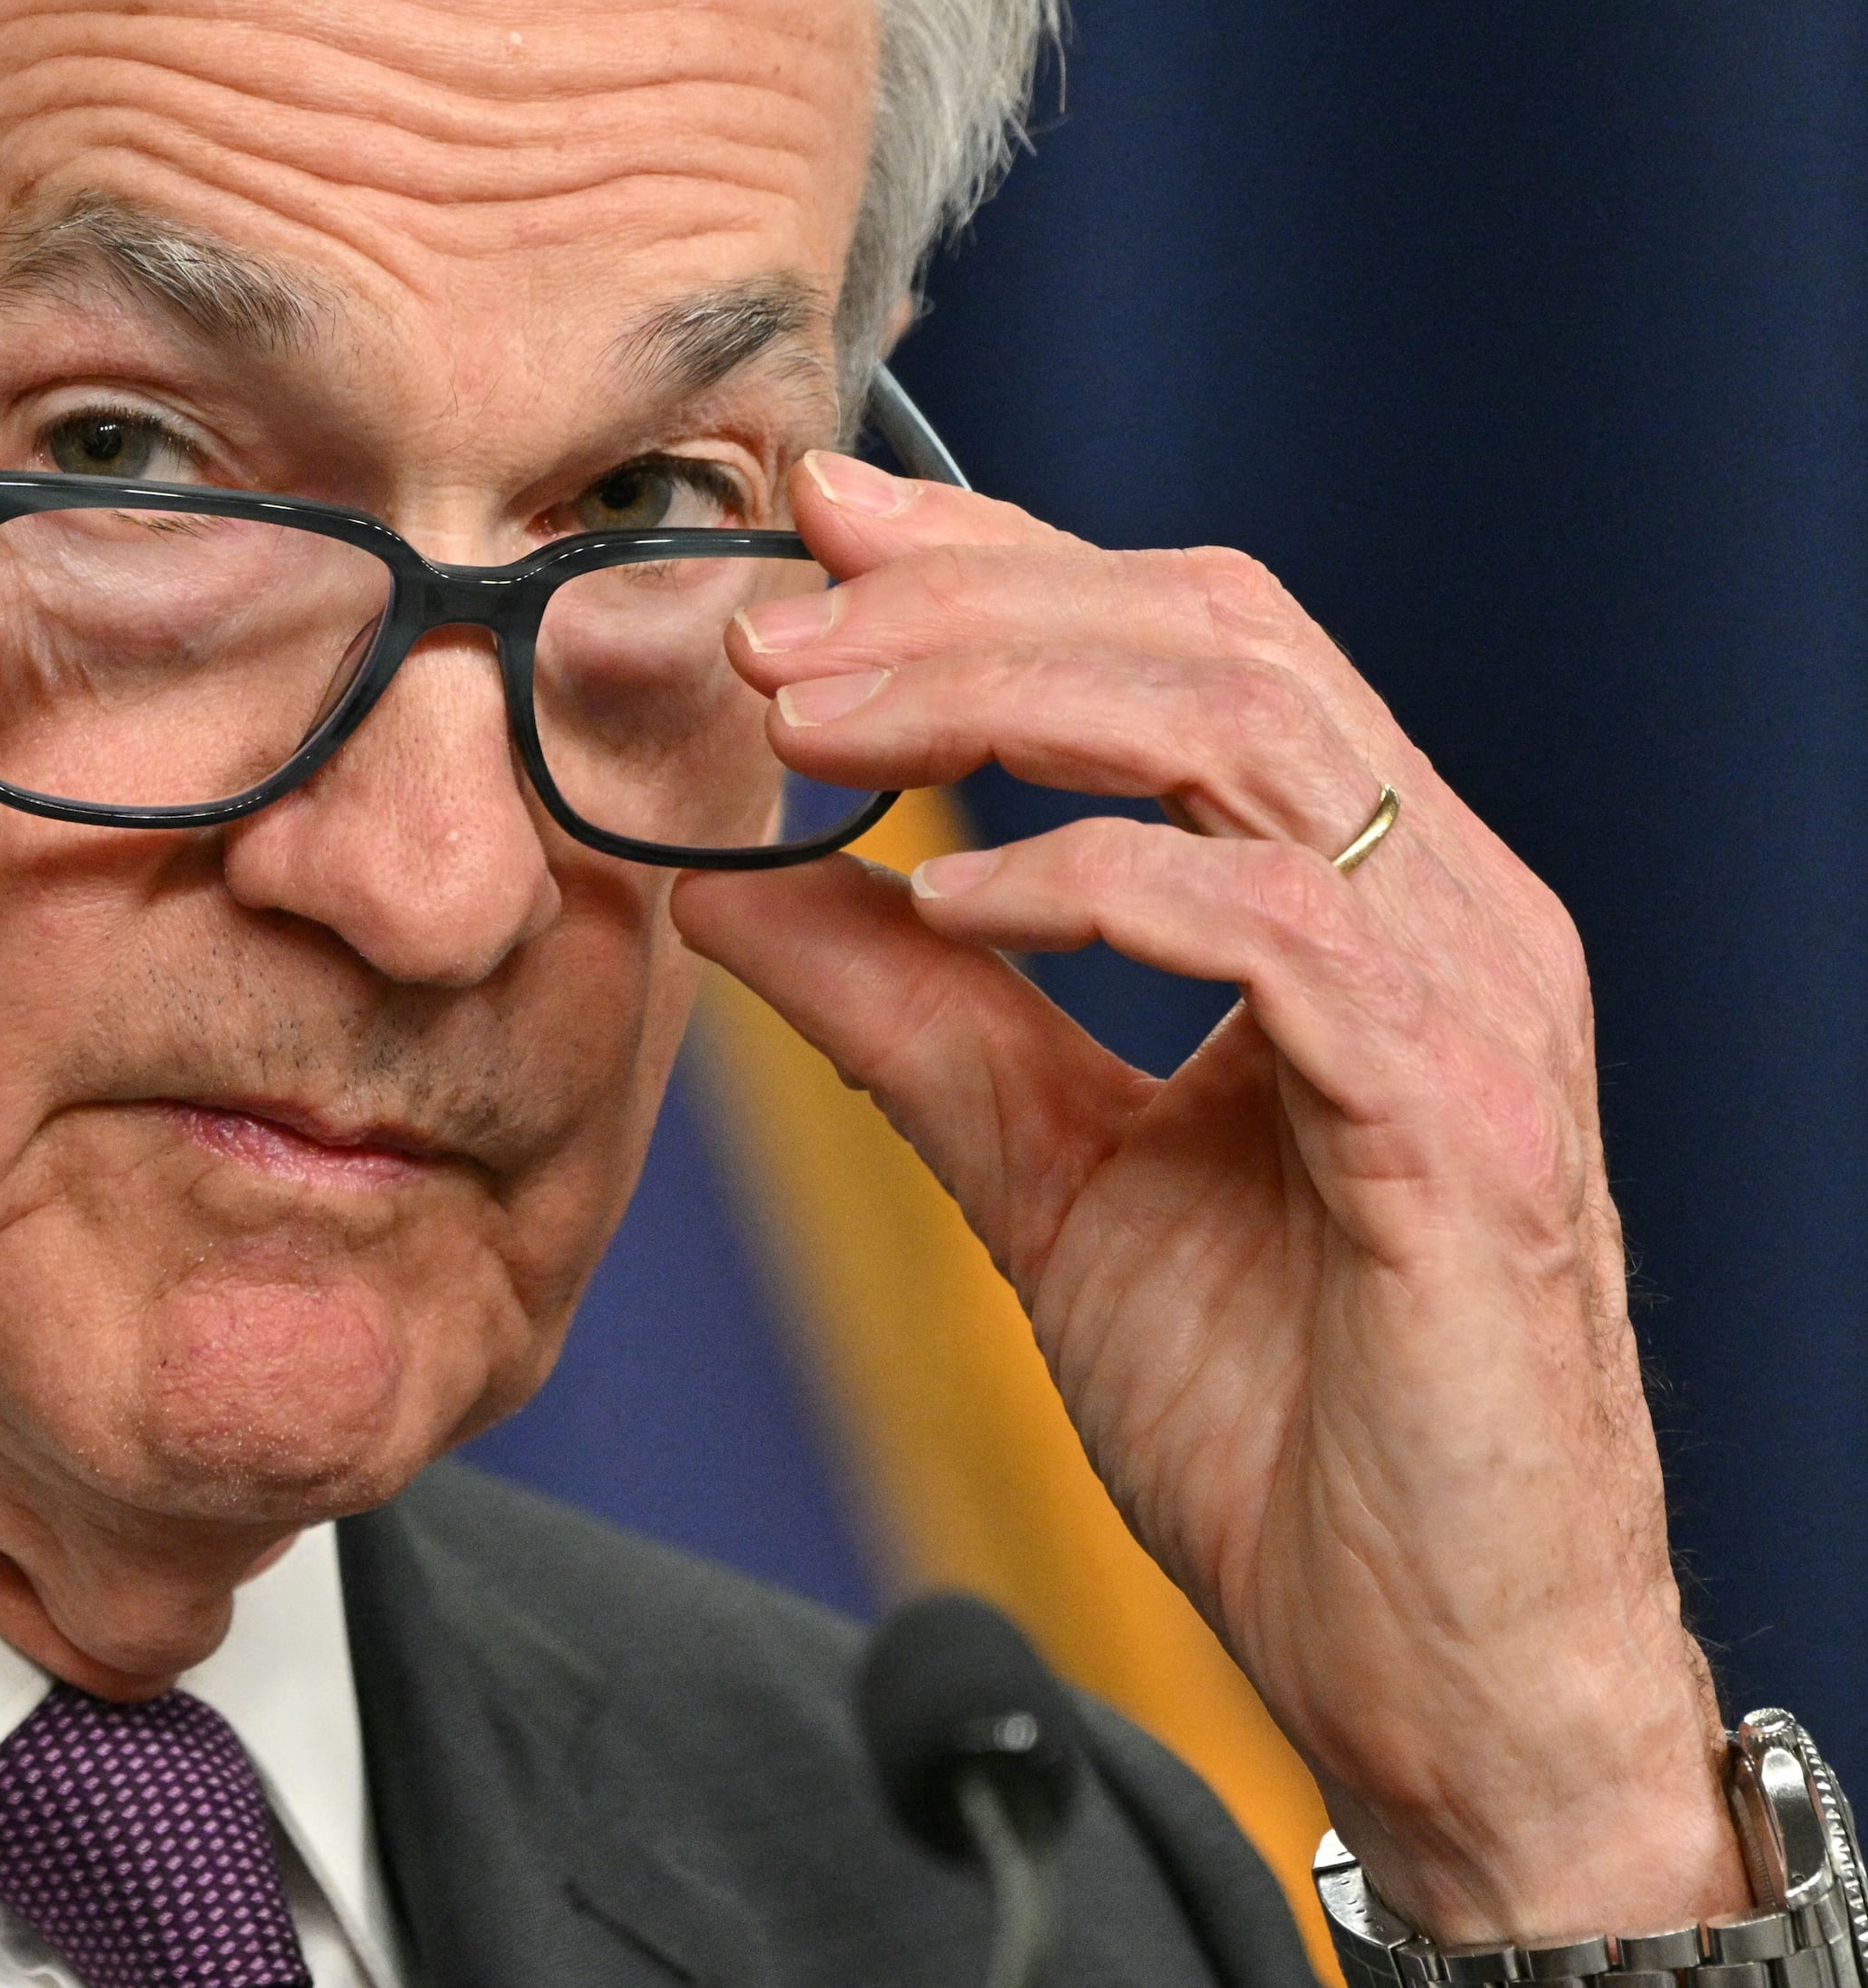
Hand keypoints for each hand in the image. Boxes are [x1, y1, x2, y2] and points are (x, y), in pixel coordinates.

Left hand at [676, 451, 1737, 1945]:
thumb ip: (911, 1019)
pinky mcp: (1460, 1123)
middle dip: (973, 595)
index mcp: (1367, 899)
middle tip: (777, 616)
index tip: (815, 530)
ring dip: (1001, 693)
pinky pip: (1276, 925)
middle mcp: (1448, 907)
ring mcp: (1475, 1003)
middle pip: (1215, 628)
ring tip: (813, 721)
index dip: (1002, 559)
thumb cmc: (1288, 1432)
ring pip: (1241, 729)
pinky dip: (1094, 882)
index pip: (1191, 636)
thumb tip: (733, 884)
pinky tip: (946, 896)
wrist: (1441, 1678)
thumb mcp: (1047, 1175)